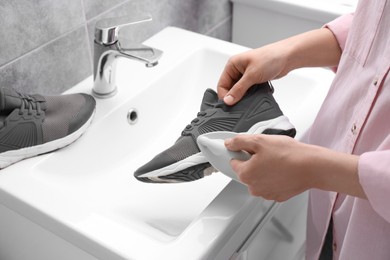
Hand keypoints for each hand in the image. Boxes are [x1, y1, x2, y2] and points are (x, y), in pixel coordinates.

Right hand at [217, 28, 341, 105]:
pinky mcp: (254, 79)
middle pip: (230, 89)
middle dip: (235, 97)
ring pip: (239, 91)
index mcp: (232, 64)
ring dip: (244, 96)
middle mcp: (237, 69)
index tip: (230, 105)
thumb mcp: (251, 75)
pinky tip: (256, 95)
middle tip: (241, 103)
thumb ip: (238, 89)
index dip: (225, 96)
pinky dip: (251, 94)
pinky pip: (248, 90)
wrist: (287, 57)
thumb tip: (228, 100)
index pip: (222, 84)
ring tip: (251, 97)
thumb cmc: (270, 58)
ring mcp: (246, 75)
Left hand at [224, 134, 364, 200]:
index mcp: (245, 174)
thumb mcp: (260, 140)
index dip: (243, 153)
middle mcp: (253, 187)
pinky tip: (283, 170)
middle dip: (254, 162)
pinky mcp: (278, 196)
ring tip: (278, 161)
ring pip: (259, 179)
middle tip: (268, 153)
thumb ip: (240, 141)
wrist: (312, 166)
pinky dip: (275, 178)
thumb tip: (229, 144)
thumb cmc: (288, 154)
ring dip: (264, 171)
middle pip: (247, 171)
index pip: (234, 162)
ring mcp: (266, 194)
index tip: (253, 149)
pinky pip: (271, 185)